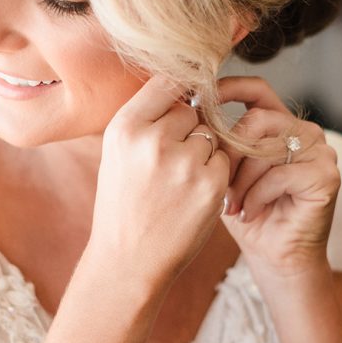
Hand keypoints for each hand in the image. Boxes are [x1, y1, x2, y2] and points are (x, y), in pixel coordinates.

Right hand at [89, 75, 229, 287]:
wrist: (127, 260)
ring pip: (211, 136)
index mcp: (124, 128)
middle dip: (187, 130)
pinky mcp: (210, 185)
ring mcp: (184, 163)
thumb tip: (184, 86)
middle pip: (191, 111)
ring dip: (202, 154)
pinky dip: (214, 176)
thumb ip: (146, 120)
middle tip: (168, 163)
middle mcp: (153, 141)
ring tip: (177, 183)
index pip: (165, 81)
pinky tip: (191, 196)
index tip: (178, 105)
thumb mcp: (117, 154)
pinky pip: (223, 161)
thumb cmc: (123, 204)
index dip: (176, 93)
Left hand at [216, 76, 339, 280]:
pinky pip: (279, 174)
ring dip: (241, 181)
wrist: (274, 255)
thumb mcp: (223, 172)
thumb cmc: (246, 212)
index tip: (197, 100)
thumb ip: (215, 141)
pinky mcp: (327, 174)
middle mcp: (304, 131)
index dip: (228, 88)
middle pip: (256, 121)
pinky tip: (250, 213)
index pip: (257, 90)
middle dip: (228, 155)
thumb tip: (186, 110)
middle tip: (217, 186)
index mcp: (280, 124)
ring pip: (265, 149)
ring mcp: (320, 151)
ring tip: (232, 205)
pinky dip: (257, 196)